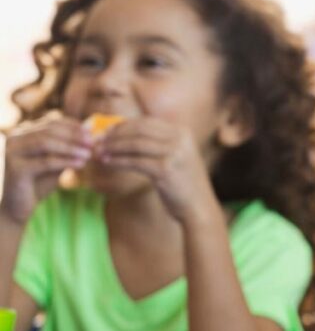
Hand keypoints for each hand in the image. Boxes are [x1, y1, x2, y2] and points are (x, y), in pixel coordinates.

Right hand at [1, 115, 91, 222]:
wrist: (19, 206)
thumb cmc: (39, 183)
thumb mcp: (56, 163)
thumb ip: (68, 149)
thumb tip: (91, 133)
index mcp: (23, 133)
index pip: (50, 122)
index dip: (72, 126)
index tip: (91, 133)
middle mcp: (14, 138)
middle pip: (48, 130)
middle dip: (73, 136)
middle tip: (92, 143)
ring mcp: (12, 152)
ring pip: (45, 143)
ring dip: (70, 147)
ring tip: (89, 153)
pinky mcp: (15, 168)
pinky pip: (44, 161)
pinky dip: (65, 161)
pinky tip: (80, 164)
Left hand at [94, 117, 219, 225]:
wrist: (199, 208)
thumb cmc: (183, 185)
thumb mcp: (176, 157)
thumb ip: (158, 144)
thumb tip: (125, 134)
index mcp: (182, 132)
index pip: (146, 122)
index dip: (123, 126)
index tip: (107, 133)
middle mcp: (180, 139)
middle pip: (139, 129)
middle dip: (115, 134)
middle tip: (98, 141)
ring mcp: (174, 153)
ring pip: (134, 144)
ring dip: (113, 147)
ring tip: (99, 153)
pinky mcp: (165, 169)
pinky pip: (134, 161)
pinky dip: (118, 161)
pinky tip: (107, 163)